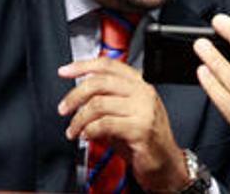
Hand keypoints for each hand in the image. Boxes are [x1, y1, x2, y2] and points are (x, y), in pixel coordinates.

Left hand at [58, 57, 189, 191]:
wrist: (166, 163)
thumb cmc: (144, 139)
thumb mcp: (125, 112)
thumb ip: (107, 99)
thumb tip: (78, 94)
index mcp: (140, 82)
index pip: (108, 64)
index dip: (82, 66)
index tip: (65, 72)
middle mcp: (143, 92)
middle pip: (100, 82)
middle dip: (75, 96)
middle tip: (63, 109)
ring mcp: (144, 109)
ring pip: (98, 104)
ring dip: (79, 119)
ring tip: (73, 130)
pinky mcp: (141, 129)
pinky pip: (105, 124)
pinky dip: (89, 130)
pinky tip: (86, 136)